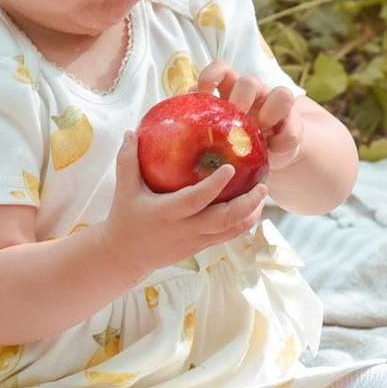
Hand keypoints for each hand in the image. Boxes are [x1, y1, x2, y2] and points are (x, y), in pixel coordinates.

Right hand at [100, 127, 270, 273]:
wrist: (125, 256)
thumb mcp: (123, 190)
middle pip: (224, 220)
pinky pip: (228, 237)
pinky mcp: (201, 248)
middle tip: (262, 185)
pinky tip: (253, 208)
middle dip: (247, 204)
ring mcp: (196, 241)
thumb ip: (128, 160)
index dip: (214, 186)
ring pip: (231, 231)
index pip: (196, 200)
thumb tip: (132, 131)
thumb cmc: (125, 218)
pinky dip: (243, 223)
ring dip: (251, 214)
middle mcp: (186, 229)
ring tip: (263, 194)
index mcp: (168, 213)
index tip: (230, 168)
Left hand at [197, 60, 306, 168]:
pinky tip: (272, 152)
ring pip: (282, 94)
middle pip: (248, 82)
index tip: (203, 91)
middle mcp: (255, 94)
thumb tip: (183, 108)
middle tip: (234, 118)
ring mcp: (276, 108)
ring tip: (260, 132)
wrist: (270, 154)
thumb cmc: (235, 140)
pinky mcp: (294, 126)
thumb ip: (204, 118)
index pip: (222, 70)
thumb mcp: (217, 129)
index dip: (211, 75)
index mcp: (231, 91)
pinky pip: (292, 130)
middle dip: (240, 100)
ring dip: (268, 114)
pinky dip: (281, 143)